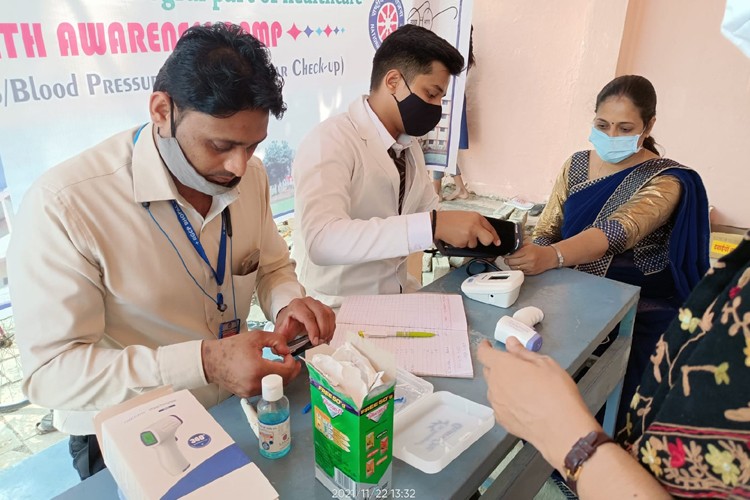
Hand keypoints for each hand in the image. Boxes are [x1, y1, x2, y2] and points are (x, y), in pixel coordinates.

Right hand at [201, 330, 300, 397]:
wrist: (211, 360)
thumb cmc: (231, 347)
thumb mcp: (256, 337)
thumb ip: (277, 340)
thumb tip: (287, 350)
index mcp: (258, 369)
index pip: (285, 372)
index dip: (292, 364)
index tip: (290, 356)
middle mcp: (254, 384)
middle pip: (283, 383)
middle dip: (290, 372)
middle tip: (292, 362)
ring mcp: (250, 391)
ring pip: (274, 388)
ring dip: (280, 377)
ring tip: (279, 365)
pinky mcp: (247, 394)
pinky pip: (264, 389)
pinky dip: (270, 382)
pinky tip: (268, 371)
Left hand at [274, 297, 335, 344]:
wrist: (290, 318)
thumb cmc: (287, 324)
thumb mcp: (280, 333)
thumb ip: (279, 342)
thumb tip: (283, 350)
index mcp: (296, 306)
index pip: (308, 317)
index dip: (313, 330)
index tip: (315, 341)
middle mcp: (307, 302)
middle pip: (321, 314)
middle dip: (323, 331)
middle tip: (320, 342)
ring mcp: (317, 304)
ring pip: (328, 314)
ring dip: (328, 329)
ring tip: (324, 340)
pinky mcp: (324, 308)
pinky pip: (331, 316)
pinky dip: (331, 327)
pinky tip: (326, 336)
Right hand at [434, 211, 499, 247]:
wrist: (437, 223)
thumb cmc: (450, 219)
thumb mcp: (466, 216)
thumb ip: (477, 223)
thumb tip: (485, 232)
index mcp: (476, 217)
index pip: (490, 228)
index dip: (494, 236)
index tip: (497, 242)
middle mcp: (475, 225)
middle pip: (488, 239)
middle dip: (485, 242)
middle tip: (479, 240)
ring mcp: (469, 234)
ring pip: (474, 244)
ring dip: (468, 242)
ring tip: (459, 234)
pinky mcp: (462, 242)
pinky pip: (465, 246)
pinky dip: (461, 243)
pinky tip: (456, 237)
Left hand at [477, 337, 600, 471]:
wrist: (560, 429)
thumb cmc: (555, 391)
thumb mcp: (545, 363)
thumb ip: (523, 352)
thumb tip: (510, 343)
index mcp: (502, 366)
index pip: (484, 353)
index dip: (485, 347)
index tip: (488, 345)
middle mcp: (494, 384)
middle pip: (489, 371)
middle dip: (498, 366)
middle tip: (515, 368)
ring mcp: (496, 404)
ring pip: (494, 389)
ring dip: (502, 385)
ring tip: (523, 389)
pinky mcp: (502, 420)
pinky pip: (501, 405)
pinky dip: (507, 402)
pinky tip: (523, 406)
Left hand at [503, 241, 556, 274]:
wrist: (550, 257)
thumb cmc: (538, 250)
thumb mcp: (529, 244)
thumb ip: (519, 245)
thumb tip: (508, 247)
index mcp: (528, 251)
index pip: (512, 255)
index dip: (507, 255)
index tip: (506, 254)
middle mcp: (529, 259)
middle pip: (511, 262)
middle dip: (507, 260)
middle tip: (507, 258)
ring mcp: (530, 267)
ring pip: (514, 268)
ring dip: (511, 265)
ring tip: (513, 262)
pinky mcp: (530, 273)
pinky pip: (519, 272)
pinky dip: (517, 269)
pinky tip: (519, 265)